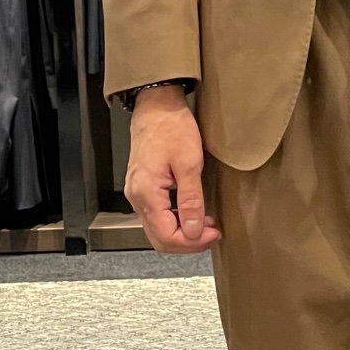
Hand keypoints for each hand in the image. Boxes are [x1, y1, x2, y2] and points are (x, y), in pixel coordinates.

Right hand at [124, 86, 221, 253]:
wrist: (156, 107)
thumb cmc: (171, 127)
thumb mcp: (189, 163)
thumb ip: (191, 200)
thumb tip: (195, 230)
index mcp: (146, 193)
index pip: (166, 236)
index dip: (192, 242)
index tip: (212, 234)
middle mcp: (137, 197)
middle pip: (159, 239)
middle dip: (188, 242)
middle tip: (212, 235)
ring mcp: (137, 193)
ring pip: (157, 230)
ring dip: (183, 234)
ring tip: (206, 226)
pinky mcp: (143, 188)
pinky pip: (156, 216)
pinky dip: (175, 222)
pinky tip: (192, 215)